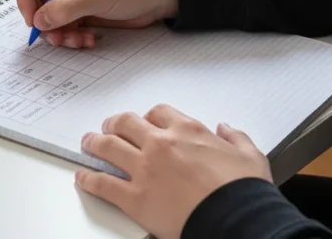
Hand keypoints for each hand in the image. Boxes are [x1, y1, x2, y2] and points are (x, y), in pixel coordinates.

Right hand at [13, 0, 177, 47]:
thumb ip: (65, 8)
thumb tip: (38, 21)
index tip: (34, 19)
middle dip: (44, 21)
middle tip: (55, 37)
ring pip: (48, 17)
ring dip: (58, 33)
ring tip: (76, 41)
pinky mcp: (79, 10)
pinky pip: (62, 26)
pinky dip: (70, 36)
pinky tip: (87, 39)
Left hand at [76, 105, 272, 238]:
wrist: (234, 218)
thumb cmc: (242, 190)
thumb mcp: (250, 155)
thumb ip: (236, 137)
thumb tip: (226, 128)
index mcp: (187, 131)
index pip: (158, 112)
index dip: (147, 116)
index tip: (144, 121)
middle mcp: (161, 144)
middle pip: (126, 123)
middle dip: (114, 123)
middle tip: (108, 126)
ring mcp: (144, 169)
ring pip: (108, 147)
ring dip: (94, 143)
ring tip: (88, 143)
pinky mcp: (134, 197)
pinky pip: (103, 184)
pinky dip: (88, 179)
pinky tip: (82, 177)